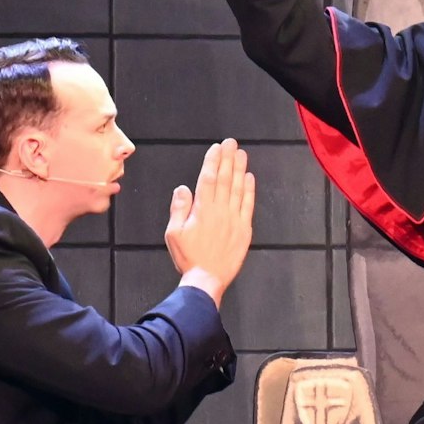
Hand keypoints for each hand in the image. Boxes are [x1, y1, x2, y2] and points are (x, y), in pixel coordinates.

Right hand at [166, 139, 254, 304]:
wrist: (207, 280)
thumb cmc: (189, 258)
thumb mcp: (173, 233)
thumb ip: (179, 209)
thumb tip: (183, 188)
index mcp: (202, 210)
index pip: (208, 179)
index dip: (213, 161)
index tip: (216, 147)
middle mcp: (220, 211)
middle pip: (224, 179)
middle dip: (228, 159)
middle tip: (231, 143)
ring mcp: (234, 220)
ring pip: (237, 189)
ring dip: (239, 170)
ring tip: (241, 154)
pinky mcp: (244, 230)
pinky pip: (248, 206)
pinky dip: (249, 191)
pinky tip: (249, 178)